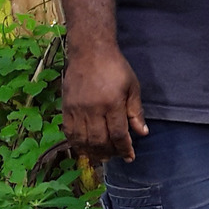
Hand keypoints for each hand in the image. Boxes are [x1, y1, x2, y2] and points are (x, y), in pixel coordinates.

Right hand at [63, 46, 148, 162]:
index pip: (118, 134)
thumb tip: (142, 133)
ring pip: (83, 140)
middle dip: (110, 153)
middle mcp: (93, 109)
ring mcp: (77, 109)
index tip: (130, 156)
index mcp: (112, 103)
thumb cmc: (115, 67)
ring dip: (93, 152)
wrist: (90, 51)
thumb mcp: (132, 86)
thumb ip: (135, 111)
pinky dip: (76, 143)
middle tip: (116, 156)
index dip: (125, 149)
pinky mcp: (66, 107)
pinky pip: (69, 132)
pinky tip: (84, 146)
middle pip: (100, 140)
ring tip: (102, 155)